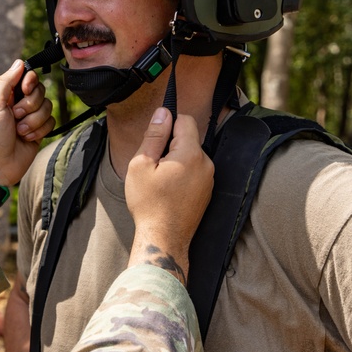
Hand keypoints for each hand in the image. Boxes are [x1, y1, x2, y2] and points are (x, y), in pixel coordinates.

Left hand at [0, 60, 54, 186]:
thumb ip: (6, 81)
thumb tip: (19, 62)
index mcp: (5, 94)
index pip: (26, 76)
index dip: (29, 81)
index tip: (24, 90)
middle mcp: (18, 103)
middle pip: (39, 90)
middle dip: (30, 105)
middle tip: (15, 116)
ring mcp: (29, 117)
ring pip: (47, 106)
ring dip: (33, 121)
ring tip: (19, 131)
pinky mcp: (38, 131)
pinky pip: (51, 122)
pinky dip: (39, 130)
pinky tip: (26, 138)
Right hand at [125, 108, 213, 284]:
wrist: (164, 238)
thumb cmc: (149, 203)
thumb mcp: (141, 164)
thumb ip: (154, 136)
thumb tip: (163, 112)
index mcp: (191, 154)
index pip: (185, 120)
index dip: (168, 125)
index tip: (155, 140)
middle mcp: (206, 163)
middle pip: (189, 139)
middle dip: (170, 145)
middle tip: (153, 166)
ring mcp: (209, 179)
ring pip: (191, 156)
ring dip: (176, 161)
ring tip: (160, 181)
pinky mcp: (208, 191)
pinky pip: (195, 171)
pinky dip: (182, 174)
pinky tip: (169, 190)